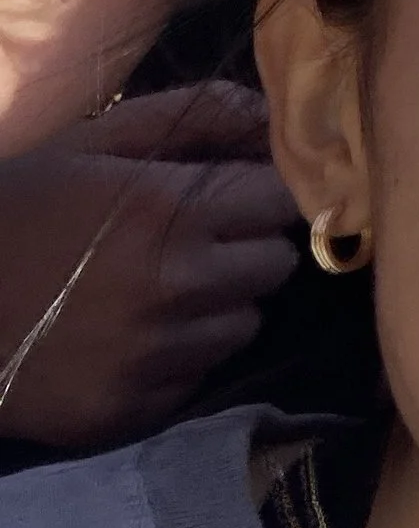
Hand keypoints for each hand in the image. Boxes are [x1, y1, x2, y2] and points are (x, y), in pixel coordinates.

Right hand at [0, 81, 301, 450]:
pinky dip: (180, 355)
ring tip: (159, 290)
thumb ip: (195, 116)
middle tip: (198, 243)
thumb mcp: (93, 142)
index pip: (284, 200)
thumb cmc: (15, 207)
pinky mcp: (129, 410)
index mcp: (170, 210)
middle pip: (276, 265)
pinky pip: (199, 374)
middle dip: (247, 248)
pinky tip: (129, 336)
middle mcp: (174, 287)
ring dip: (219, 305)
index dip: (262, 195)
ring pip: (245, 323)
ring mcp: (153, 356)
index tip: (237, 197)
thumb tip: (274, 117)